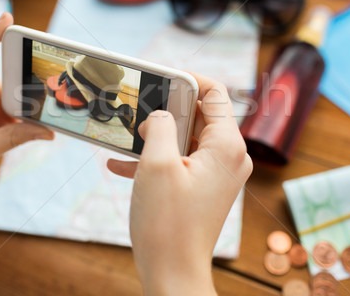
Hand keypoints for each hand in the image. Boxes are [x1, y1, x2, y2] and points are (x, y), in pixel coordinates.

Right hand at [108, 73, 252, 295]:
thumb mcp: (157, 163)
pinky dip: (156, 159)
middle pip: (199, 114)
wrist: (173, 273)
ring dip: (156, 136)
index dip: (187, 79)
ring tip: (126, 136)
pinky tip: (121, 164)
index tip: (159, 77)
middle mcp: (229, 156)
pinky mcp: (203, 187)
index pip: (214, 92)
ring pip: (186, 137)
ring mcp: (217, 173)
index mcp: (226, 145)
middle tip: (137, 107)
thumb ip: (161, 125)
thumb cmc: (168, 223)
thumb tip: (161, 115)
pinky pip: (180, 160)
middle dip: (166, 109)